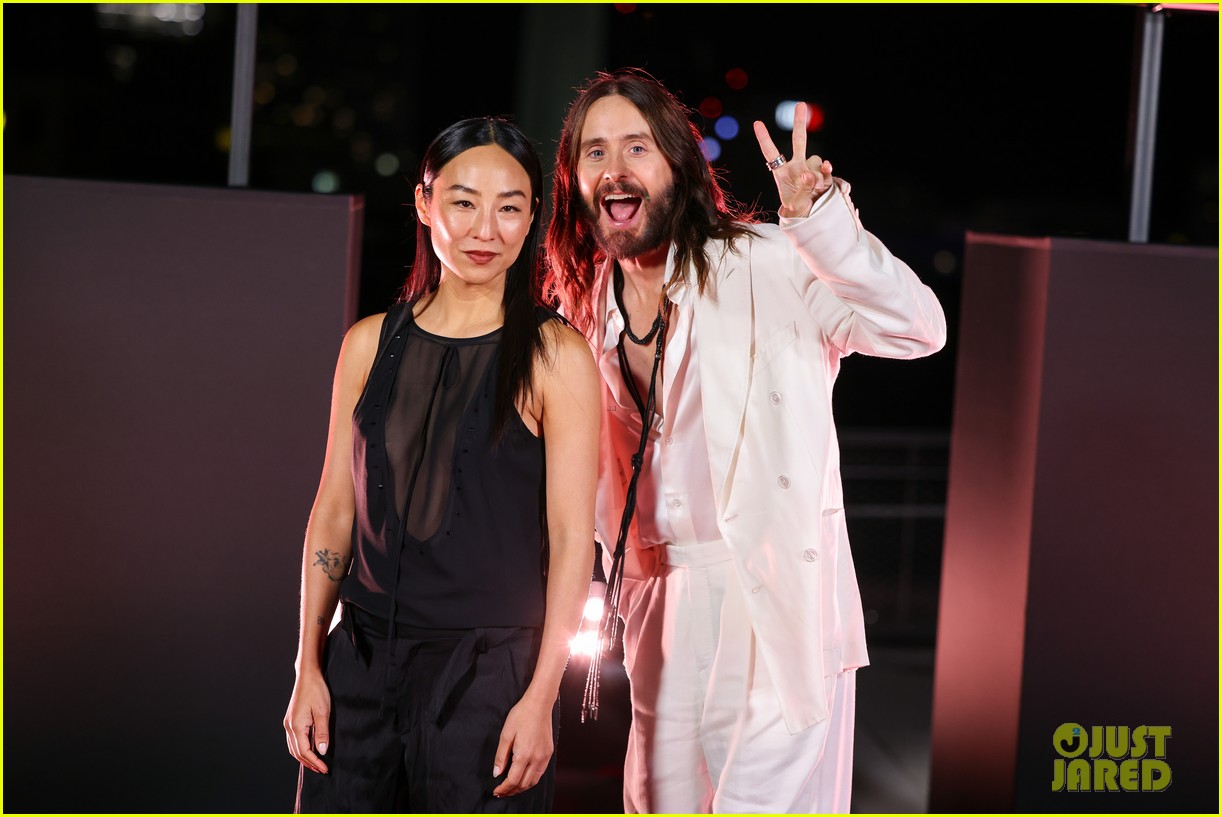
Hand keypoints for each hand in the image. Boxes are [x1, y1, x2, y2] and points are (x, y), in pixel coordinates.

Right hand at [284, 669, 330, 774]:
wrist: (307, 676)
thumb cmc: (316, 691)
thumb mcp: (323, 712)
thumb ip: (322, 733)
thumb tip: (321, 751)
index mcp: (296, 726)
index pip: (305, 751)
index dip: (315, 762)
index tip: (324, 769)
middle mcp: (289, 726)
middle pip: (297, 752)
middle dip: (309, 763)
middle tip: (321, 769)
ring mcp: (288, 723)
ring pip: (293, 747)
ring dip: (304, 757)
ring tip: (316, 763)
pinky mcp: (291, 720)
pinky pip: (293, 740)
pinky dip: (301, 748)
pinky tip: (310, 749)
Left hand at [491, 696, 554, 797]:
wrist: (539, 704)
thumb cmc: (521, 716)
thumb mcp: (506, 735)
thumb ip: (501, 757)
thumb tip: (497, 774)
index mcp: (524, 755)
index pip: (513, 780)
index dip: (504, 788)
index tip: (496, 791)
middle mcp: (536, 758)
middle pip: (524, 784)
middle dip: (512, 791)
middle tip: (502, 792)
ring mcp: (545, 757)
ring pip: (533, 781)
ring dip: (522, 787)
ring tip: (511, 788)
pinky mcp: (549, 753)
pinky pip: (540, 773)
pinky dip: (531, 780)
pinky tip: (524, 777)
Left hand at [753, 101, 834, 218]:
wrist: (811, 215)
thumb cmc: (797, 208)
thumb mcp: (794, 204)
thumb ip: (802, 190)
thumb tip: (807, 173)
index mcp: (782, 172)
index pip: (771, 153)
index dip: (764, 138)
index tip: (757, 123)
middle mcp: (797, 165)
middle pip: (799, 140)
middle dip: (800, 122)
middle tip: (801, 104)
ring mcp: (811, 168)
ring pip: (817, 160)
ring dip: (817, 173)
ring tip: (814, 188)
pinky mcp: (824, 175)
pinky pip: (827, 169)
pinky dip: (827, 171)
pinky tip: (828, 173)